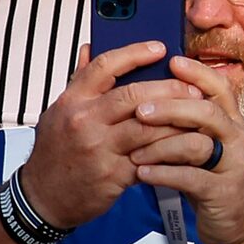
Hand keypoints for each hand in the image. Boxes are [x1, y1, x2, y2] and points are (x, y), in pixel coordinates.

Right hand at [16, 42, 194, 230]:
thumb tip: (90, 48)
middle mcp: (84, 120)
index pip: (104, 67)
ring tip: (199, 116)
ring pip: (148, 127)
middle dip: (169, 89)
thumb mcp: (59, 112)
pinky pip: (152, 158)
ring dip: (178, 121)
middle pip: (133, 95)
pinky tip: (189, 145)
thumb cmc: (56, 151)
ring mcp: (99, 148)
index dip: (134, 53)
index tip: (160, 48)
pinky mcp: (114, 174)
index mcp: (72, 100)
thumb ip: (80, 83)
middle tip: (193, 88)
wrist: (43, 196)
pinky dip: (173, 150)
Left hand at [124, 57, 243, 243]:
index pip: (219, 89)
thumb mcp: (203, 146)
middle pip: (207, 111)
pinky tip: (142, 174)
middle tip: (139, 111)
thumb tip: (151, 91)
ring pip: (198, 144)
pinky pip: (191, 178)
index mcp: (230, 124)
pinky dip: (163, 174)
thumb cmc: (213, 181)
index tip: (171, 61)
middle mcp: (237, 140)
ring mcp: (234, 165)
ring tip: (134, 151)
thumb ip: (184, 122)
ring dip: (160, 145)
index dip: (197, 73)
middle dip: (170, 107)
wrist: (238, 225)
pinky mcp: (224, 192)